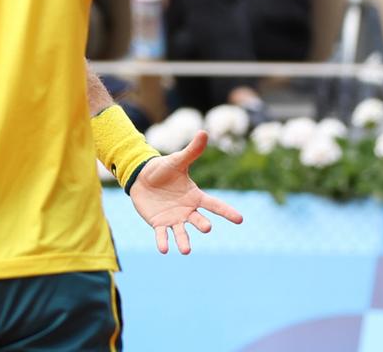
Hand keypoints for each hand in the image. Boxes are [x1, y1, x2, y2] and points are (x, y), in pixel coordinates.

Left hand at [129, 130, 242, 253]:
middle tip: (207, 228)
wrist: (142, 178)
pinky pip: (162, 235)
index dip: (227, 212)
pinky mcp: (159, 224)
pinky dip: (163, 242)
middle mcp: (187, 210)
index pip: (214, 204)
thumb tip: (204, 132)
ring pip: (182, 232)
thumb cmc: (163, 169)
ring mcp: (174, 219)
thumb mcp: (177, 160)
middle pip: (199, 220)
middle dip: (203, 225)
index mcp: (195, 196)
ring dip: (184, 242)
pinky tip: (164, 250)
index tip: (240, 219)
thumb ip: (192, 150)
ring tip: (185, 250)